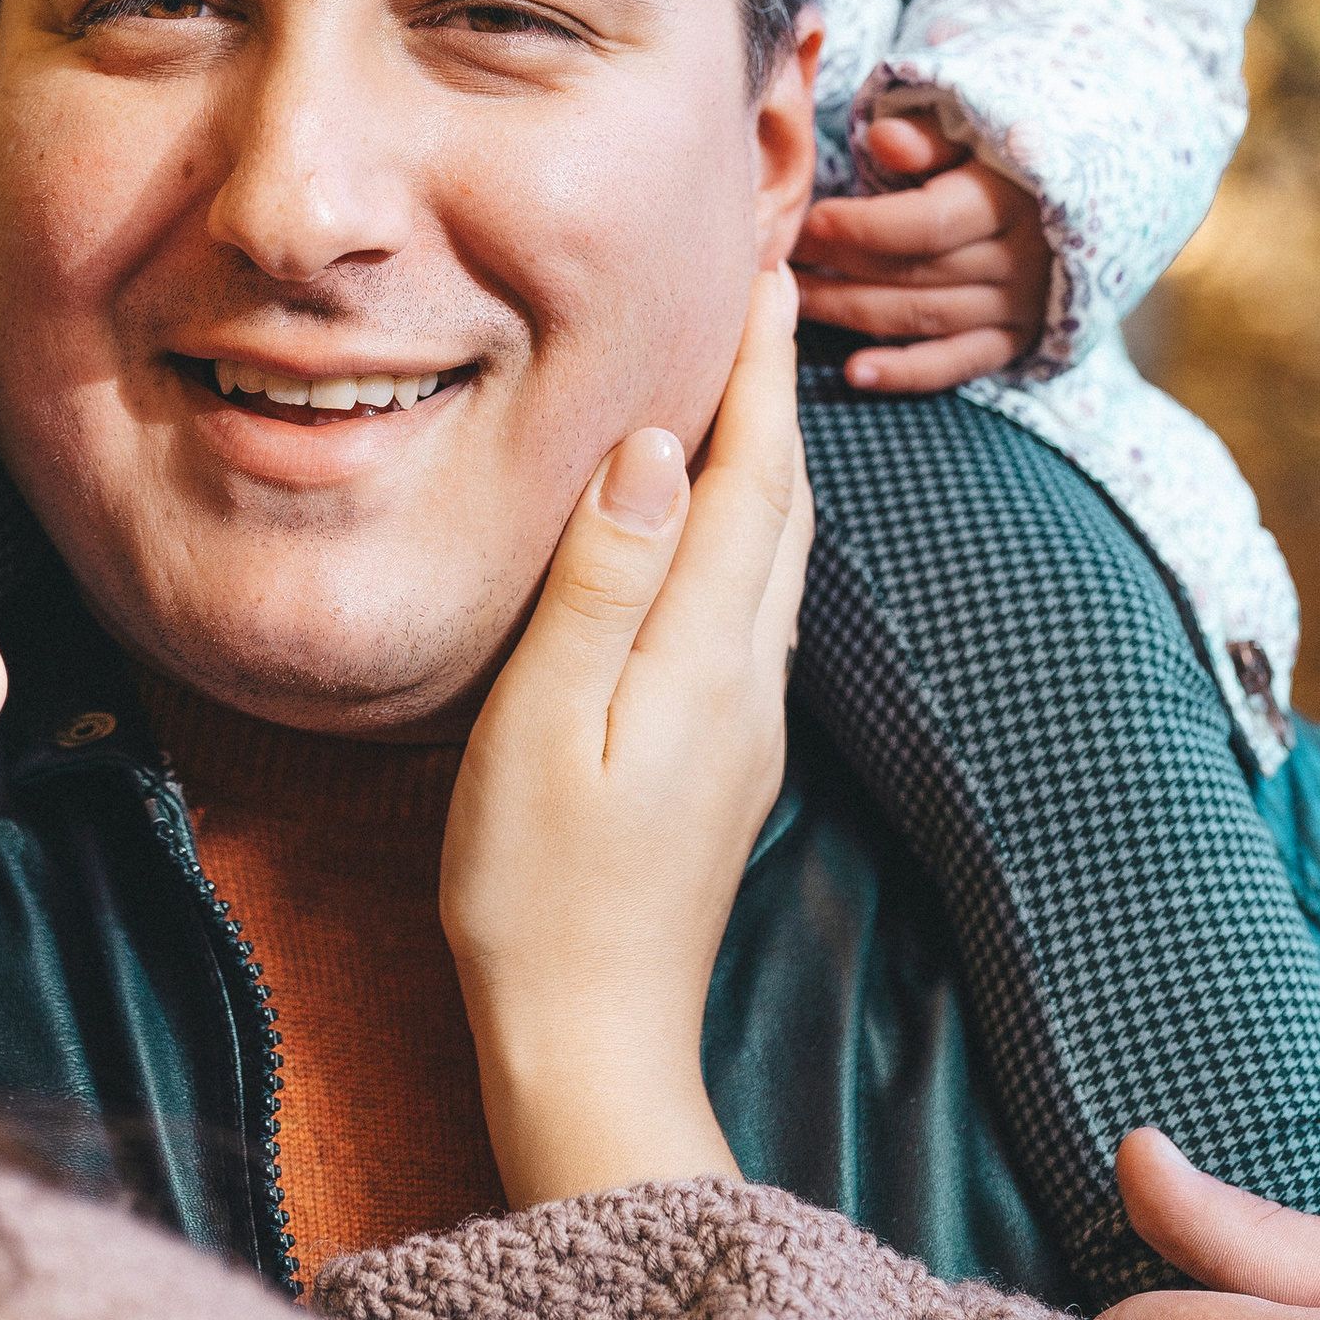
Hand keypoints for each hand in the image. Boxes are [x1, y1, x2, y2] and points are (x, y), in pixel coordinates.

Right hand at [440, 266, 812, 1210]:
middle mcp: (747, 679)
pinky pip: (752, 603)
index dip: (755, 372)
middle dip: (773, 395)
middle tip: (762, 293)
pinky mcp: (723, 758)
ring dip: (767, 459)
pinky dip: (745, 528)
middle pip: (781, 506)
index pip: (749, 478)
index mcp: (704, 657)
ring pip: (776, 556)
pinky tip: (712, 523)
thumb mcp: (546, 721)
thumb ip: (603, 580)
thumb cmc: (538, 891)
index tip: (763, 274)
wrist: (590, 1046)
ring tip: (742, 382)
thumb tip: (655, 446)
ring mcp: (744, 724)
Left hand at [793, 110, 1052, 394]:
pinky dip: (904, 372)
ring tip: (791, 301)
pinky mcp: (1009, 343)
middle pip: (916, 272)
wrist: (1051, 214)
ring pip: (922, 316)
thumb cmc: (987, 166)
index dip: (865, 226)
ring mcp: (1016, 307)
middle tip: (780, 261)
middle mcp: (1017, 260)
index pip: (929, 223)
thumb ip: (926, 139)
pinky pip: (953, 364)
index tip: (810, 221)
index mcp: (1005, 201)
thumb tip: (883, 137)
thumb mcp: (966, 138)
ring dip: (851, 313)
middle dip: (841, 266)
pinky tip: (854, 372)